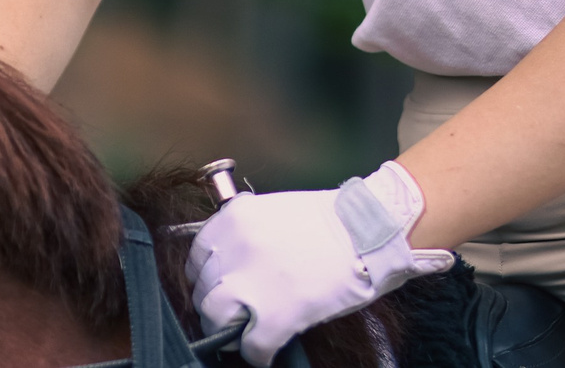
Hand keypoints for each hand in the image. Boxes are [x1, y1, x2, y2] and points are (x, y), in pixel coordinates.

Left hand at [186, 163, 455, 364]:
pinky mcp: (277, 316)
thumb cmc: (328, 221)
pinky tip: (268, 351)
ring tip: (244, 334)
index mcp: (233, 220)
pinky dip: (257, 354)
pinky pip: (251, 348)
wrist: (368, 229)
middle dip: (216, 305)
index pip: (196, 257)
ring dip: (227, 331)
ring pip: (215, 319)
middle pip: (203, 290)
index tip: (217, 286)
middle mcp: (235, 249)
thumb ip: (244, 233)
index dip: (207, 277)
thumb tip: (228, 261)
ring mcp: (253, 284)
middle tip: (233, 313)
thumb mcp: (273, 212)